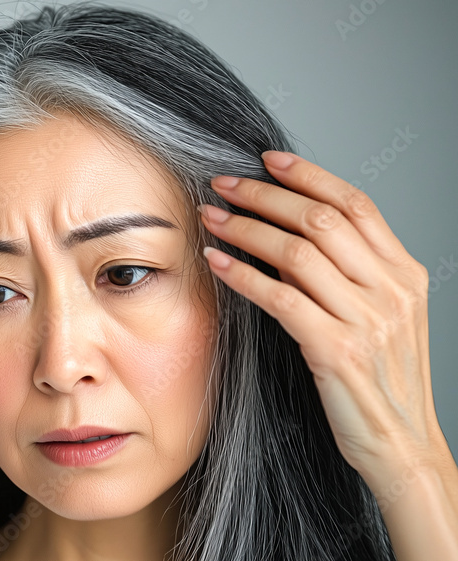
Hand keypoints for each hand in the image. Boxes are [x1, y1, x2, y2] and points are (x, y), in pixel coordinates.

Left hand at [197, 151, 449, 481]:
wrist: (402, 446)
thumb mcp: (382, 317)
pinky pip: (280, 298)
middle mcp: (391, 290)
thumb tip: (294, 232)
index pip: (357, 204)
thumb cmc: (381, 382)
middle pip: (322, 219)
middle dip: (265, 195)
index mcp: (405, 274)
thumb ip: (352, 274)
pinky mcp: (337, 349)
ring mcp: (367, 319)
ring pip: (297, 252)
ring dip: (245, 229)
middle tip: (223, 184)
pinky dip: (242, 275)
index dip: (310, 175)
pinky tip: (216, 263)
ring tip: (211, 218)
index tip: (267, 160)